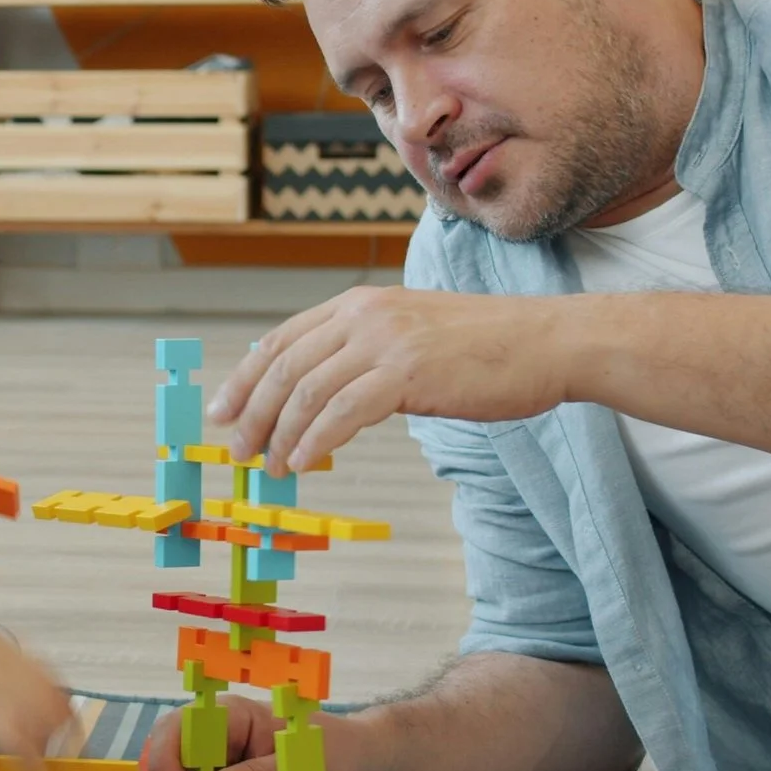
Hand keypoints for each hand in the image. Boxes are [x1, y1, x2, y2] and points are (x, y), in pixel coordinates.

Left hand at [208, 286, 574, 473]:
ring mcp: (386, 342)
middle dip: (252, 413)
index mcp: (359, 304)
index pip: (281, 339)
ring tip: (270, 467)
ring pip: (307, 392)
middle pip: (284, 367)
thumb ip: (364, 351)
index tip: (223, 410)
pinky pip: (342, 412)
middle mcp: (364, 315)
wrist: (547, 342)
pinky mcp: (408, 373)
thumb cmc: (485, 346)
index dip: (244, 378)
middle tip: (236, 449)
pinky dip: (315, 441)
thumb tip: (320, 393)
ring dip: (279, 435)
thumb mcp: (410, 332)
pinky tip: (303, 462)